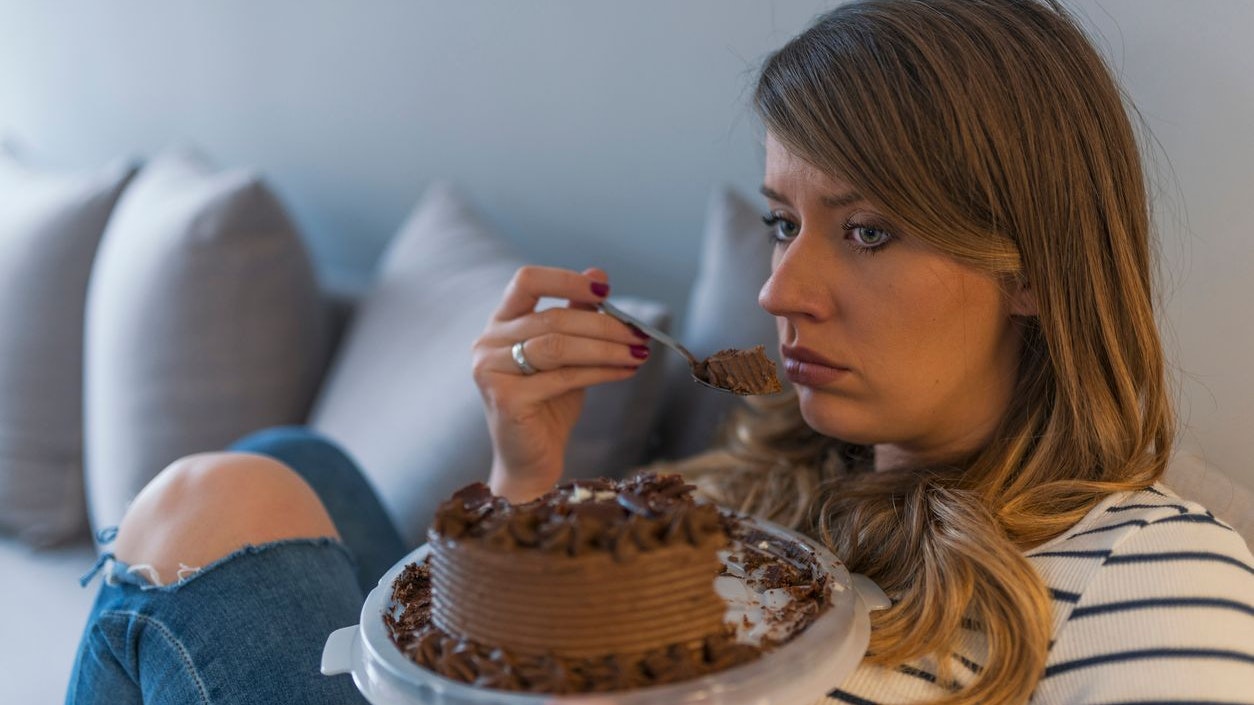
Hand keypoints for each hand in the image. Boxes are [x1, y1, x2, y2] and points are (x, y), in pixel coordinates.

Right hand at [472, 266, 649, 501]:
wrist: (531, 459)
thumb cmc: (549, 404)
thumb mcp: (566, 354)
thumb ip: (576, 315)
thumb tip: (599, 274)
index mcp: (500, 323)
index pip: (526, 281)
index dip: (566, 280)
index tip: (604, 292)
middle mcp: (487, 342)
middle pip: (552, 318)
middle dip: (603, 326)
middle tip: (639, 335)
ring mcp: (491, 370)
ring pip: (558, 346)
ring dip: (606, 348)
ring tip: (638, 353)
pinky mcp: (506, 398)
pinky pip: (563, 376)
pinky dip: (601, 372)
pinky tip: (625, 372)